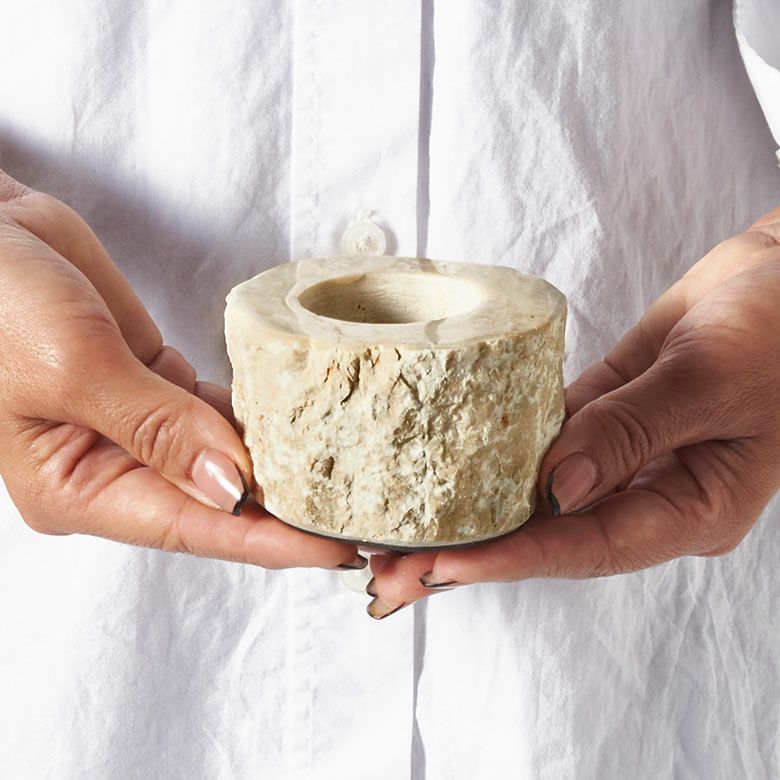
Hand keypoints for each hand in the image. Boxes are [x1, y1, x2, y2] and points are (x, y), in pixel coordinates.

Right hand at [0, 170, 363, 569]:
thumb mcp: (73, 366)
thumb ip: (156, 426)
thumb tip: (231, 485)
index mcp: (77, 487)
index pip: (193, 527)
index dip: (269, 541)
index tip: (336, 547)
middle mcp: (114, 467)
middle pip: (217, 503)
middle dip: (287, 512)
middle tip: (362, 518)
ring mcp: (140, 427)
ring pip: (225, 459)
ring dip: (282, 466)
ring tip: (350, 479)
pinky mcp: (158, 385)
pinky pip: (220, 412)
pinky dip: (262, 418)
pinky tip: (308, 423)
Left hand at [366, 206, 779, 617]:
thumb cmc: (779, 328)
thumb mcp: (711, 380)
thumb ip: (633, 429)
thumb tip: (557, 487)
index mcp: (691, 508)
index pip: (588, 547)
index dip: (513, 558)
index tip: (444, 566)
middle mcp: (646, 491)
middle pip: (548, 533)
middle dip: (471, 551)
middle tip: (392, 570)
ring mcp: (619, 453)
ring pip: (535, 490)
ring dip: (469, 507)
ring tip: (398, 527)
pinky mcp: (600, 412)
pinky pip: (541, 435)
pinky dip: (492, 450)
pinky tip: (438, 462)